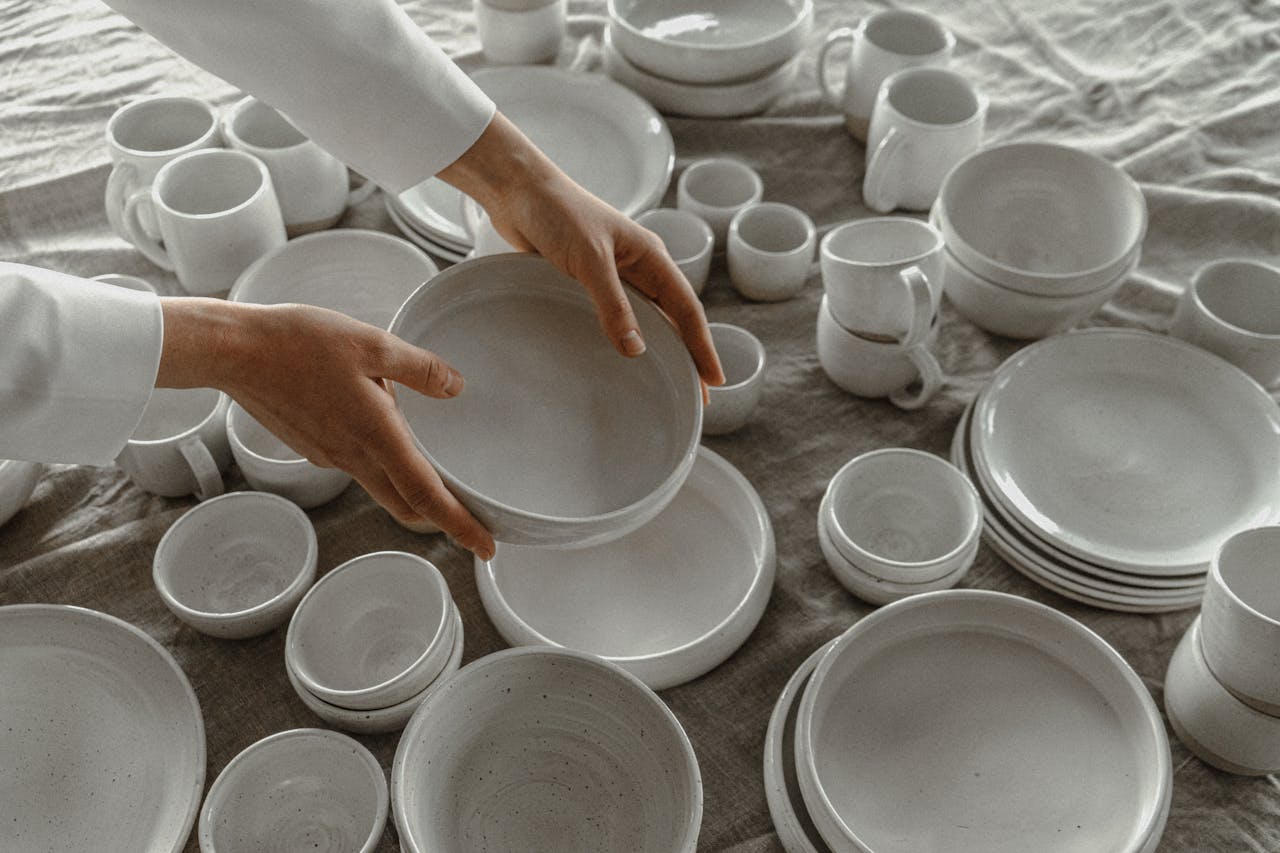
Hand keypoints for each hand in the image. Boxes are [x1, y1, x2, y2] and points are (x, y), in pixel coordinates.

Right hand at [156, 298, 496, 559]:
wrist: (234, 352)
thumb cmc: (299, 344)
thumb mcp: (372, 342)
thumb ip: (419, 368)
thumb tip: (455, 387)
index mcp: (376, 436)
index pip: (426, 496)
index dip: (461, 525)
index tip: (487, 548)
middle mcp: (354, 457)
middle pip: (406, 505)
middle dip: (441, 518)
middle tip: (472, 518)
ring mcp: (330, 455)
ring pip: (382, 485)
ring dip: (411, 487)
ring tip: (436, 466)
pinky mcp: (313, 446)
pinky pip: (358, 464)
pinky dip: (382, 462)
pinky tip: (385, 427)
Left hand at [439, 113, 725, 386]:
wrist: (517, 191)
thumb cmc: (557, 214)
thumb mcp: (590, 260)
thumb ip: (613, 304)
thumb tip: (637, 350)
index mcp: (651, 256)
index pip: (687, 309)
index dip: (702, 346)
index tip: (713, 380)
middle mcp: (639, 266)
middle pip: (673, 318)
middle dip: (687, 355)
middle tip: (696, 395)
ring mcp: (614, 274)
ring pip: (646, 318)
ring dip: (658, 349)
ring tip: (666, 384)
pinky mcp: (588, 280)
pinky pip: (615, 316)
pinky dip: (625, 339)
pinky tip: (621, 359)